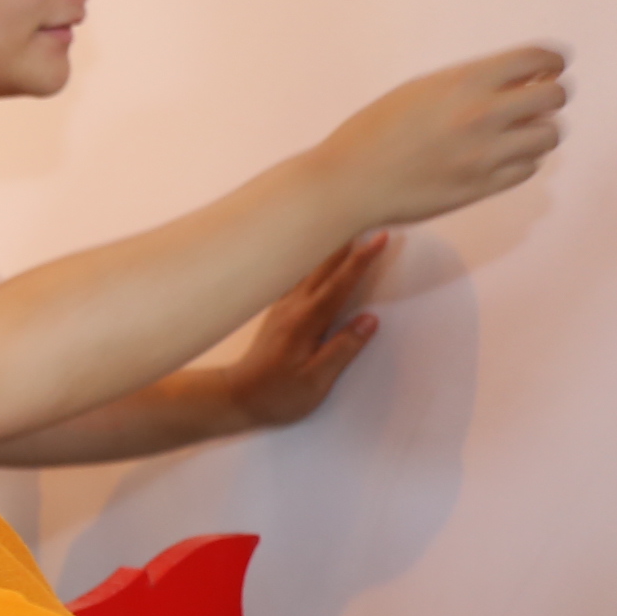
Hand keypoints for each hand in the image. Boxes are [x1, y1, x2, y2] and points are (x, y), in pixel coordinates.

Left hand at [220, 233, 392, 427]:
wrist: (235, 398)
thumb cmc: (276, 396)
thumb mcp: (314, 381)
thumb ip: (342, 349)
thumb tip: (370, 320)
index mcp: (306, 322)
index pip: (340, 284)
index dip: (362, 260)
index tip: (381, 236)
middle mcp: (293, 308)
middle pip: (325, 267)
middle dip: (349, 242)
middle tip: (368, 217)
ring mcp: (282, 307)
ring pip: (310, 269)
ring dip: (330, 248)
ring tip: (348, 227)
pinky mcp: (277, 312)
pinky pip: (299, 277)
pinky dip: (313, 262)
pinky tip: (315, 253)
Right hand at [320, 46, 567, 227]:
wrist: (345, 184)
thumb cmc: (373, 133)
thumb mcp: (421, 90)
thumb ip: (471, 82)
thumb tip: (521, 80)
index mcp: (465, 82)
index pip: (539, 58)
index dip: (552, 60)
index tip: (550, 67)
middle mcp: (482, 115)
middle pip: (555, 96)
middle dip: (549, 95)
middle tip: (534, 101)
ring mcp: (484, 155)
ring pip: (549, 136)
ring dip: (539, 131)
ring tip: (517, 134)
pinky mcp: (481, 188)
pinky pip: (527, 168)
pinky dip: (522, 160)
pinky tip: (499, 158)